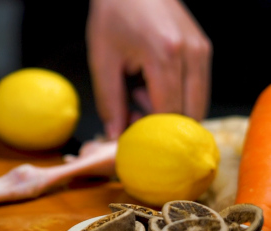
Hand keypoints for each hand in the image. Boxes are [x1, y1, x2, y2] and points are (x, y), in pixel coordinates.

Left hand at [86, 0, 211, 138]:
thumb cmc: (114, 16)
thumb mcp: (102, 61)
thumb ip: (110, 102)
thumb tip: (116, 137)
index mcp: (165, 55)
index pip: (168, 113)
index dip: (150, 130)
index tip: (128, 129)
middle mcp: (191, 53)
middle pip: (189, 113)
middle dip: (162, 123)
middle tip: (133, 108)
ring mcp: (202, 50)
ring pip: (197, 103)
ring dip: (170, 110)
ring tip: (139, 91)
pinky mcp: (204, 49)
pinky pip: (197, 88)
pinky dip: (177, 96)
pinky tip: (151, 83)